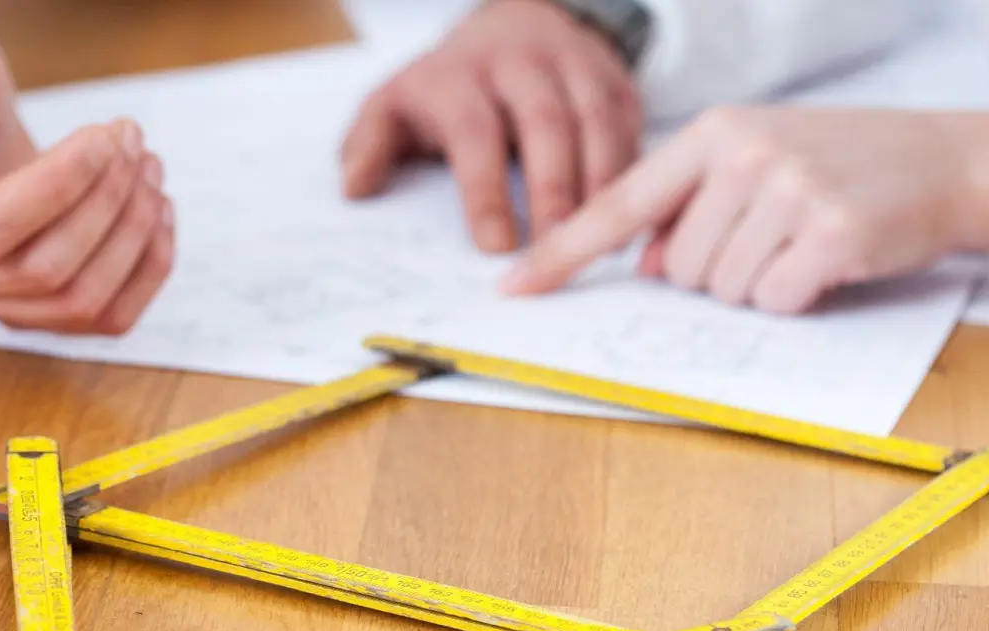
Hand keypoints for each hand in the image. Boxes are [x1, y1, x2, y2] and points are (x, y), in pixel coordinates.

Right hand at [0, 17, 174, 334]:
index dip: (56, 187)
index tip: (103, 137)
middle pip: (41, 271)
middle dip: (107, 202)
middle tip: (133, 141)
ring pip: (79, 301)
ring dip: (133, 236)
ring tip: (150, 167)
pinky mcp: (35, 309)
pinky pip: (103, 317)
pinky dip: (145, 270)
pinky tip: (158, 213)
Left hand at [339, 0, 641, 251]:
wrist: (515, 24)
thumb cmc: (449, 86)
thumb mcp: (394, 104)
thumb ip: (368, 144)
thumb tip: (355, 188)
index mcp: (459, 75)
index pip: (474, 131)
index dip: (485, 191)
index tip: (495, 247)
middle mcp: (519, 63)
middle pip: (545, 123)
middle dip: (553, 190)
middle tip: (555, 249)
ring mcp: (573, 66)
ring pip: (596, 122)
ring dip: (601, 184)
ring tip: (600, 244)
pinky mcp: (613, 80)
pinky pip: (630, 124)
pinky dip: (633, 173)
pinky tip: (631, 219)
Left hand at [501, 107, 975, 312]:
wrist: (948, 160)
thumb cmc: (839, 166)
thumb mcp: (757, 165)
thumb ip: (694, 209)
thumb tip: (653, 267)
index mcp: (712, 135)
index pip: (617, 204)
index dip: (562, 252)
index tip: (514, 288)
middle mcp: (743, 156)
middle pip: (681, 268)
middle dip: (721, 273)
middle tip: (776, 238)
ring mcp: (787, 191)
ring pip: (724, 290)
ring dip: (760, 286)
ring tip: (804, 242)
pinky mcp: (828, 232)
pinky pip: (774, 300)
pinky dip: (797, 297)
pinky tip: (828, 261)